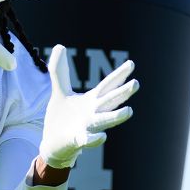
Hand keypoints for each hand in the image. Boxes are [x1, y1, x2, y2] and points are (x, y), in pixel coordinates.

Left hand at [39, 44, 138, 168]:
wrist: (52, 144)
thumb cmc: (62, 118)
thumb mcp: (60, 91)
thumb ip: (60, 71)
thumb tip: (60, 46)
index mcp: (91, 101)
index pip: (107, 86)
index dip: (119, 75)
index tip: (131, 64)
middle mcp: (93, 113)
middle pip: (109, 101)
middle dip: (122, 93)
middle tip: (136, 83)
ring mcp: (86, 127)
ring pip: (103, 121)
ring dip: (115, 116)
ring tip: (129, 111)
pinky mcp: (76, 140)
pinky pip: (87, 140)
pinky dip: (94, 139)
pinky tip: (102, 136)